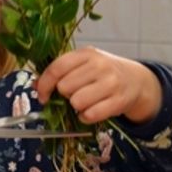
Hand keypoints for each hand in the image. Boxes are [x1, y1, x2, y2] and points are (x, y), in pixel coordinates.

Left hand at [35, 47, 161, 124]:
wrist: (136, 80)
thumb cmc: (103, 73)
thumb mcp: (83, 65)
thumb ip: (60, 72)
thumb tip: (35, 85)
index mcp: (87, 54)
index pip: (57, 68)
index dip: (44, 85)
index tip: (42, 96)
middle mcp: (100, 66)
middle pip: (65, 87)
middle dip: (65, 95)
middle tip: (74, 94)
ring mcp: (111, 83)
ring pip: (76, 102)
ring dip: (76, 107)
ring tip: (84, 102)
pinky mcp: (119, 101)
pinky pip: (90, 115)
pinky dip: (86, 117)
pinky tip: (91, 111)